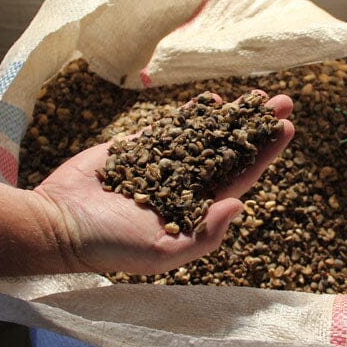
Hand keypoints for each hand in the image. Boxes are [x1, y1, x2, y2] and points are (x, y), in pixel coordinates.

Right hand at [0, 94, 293, 277]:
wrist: (60, 223)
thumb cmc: (110, 245)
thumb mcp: (162, 252)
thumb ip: (204, 234)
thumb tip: (239, 204)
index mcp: (197, 211)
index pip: (241, 178)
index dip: (265, 153)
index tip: (286, 128)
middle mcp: (186, 187)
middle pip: (232, 151)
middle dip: (258, 127)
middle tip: (284, 100)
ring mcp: (164, 165)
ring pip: (206, 135)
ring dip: (232, 116)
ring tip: (256, 94)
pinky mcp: (140, 150)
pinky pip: (173, 129)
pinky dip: (192, 115)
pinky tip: (212, 101)